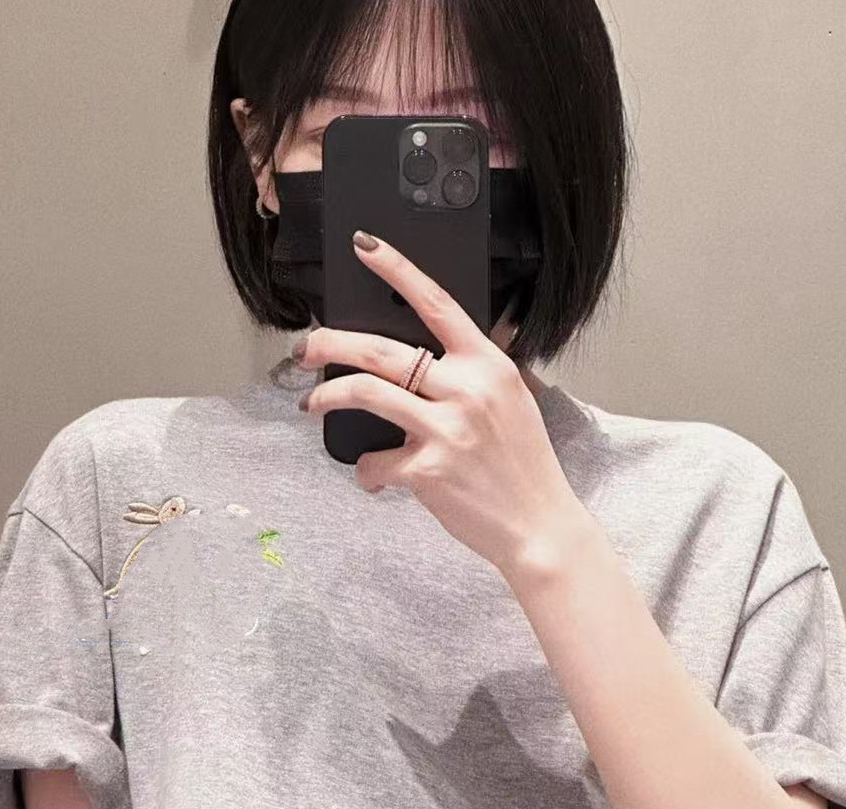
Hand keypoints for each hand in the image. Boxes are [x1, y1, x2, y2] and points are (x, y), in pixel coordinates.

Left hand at [292, 229, 590, 577]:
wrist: (539, 526)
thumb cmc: (524, 467)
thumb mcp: (514, 402)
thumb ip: (480, 373)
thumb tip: (446, 350)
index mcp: (489, 365)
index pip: (437, 303)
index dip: (397, 269)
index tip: (364, 246)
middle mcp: (466, 389)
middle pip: (381, 349)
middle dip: (331, 342)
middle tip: (306, 347)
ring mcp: (446, 429)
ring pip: (365, 393)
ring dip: (327, 396)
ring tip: (312, 403)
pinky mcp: (428, 471)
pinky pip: (374, 461)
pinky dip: (366, 471)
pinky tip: (372, 476)